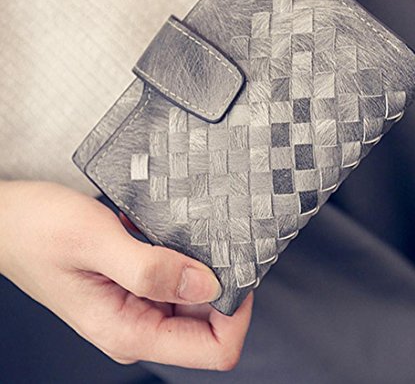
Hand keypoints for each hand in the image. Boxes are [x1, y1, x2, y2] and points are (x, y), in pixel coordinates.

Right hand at [0, 181, 252, 369]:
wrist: (9, 221)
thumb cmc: (39, 230)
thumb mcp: (95, 242)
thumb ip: (151, 268)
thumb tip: (208, 284)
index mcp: (129, 330)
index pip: (212, 348)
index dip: (237, 313)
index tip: (238, 269)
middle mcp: (138, 325)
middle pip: (211, 325)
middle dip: (225, 286)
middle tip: (224, 243)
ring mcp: (137, 305)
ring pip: (197, 299)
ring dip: (205, 268)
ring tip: (199, 233)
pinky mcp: (136, 284)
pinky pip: (179, 279)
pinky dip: (187, 257)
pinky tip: (177, 232)